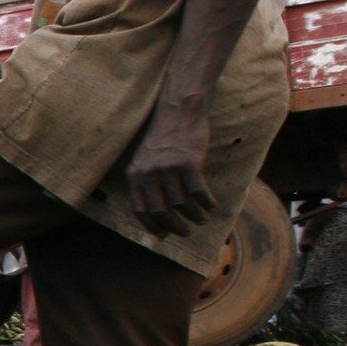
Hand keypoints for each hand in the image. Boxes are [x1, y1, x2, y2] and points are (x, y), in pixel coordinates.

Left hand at [127, 114, 216, 235]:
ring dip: (194, 217)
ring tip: (201, 220)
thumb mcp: (144, 159)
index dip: (153, 226)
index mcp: (134, 174)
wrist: (178, 110)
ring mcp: (168, 168)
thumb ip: (146, 181)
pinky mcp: (189, 163)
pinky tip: (212, 206)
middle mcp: (149, 173)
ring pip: (182, 204)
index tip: (164, 234)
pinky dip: (207, 204)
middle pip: (161, 211)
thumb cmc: (163, 137)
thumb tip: (155, 212)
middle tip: (186, 232)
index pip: (140, 210)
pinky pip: (199, 192)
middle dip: (175, 227)